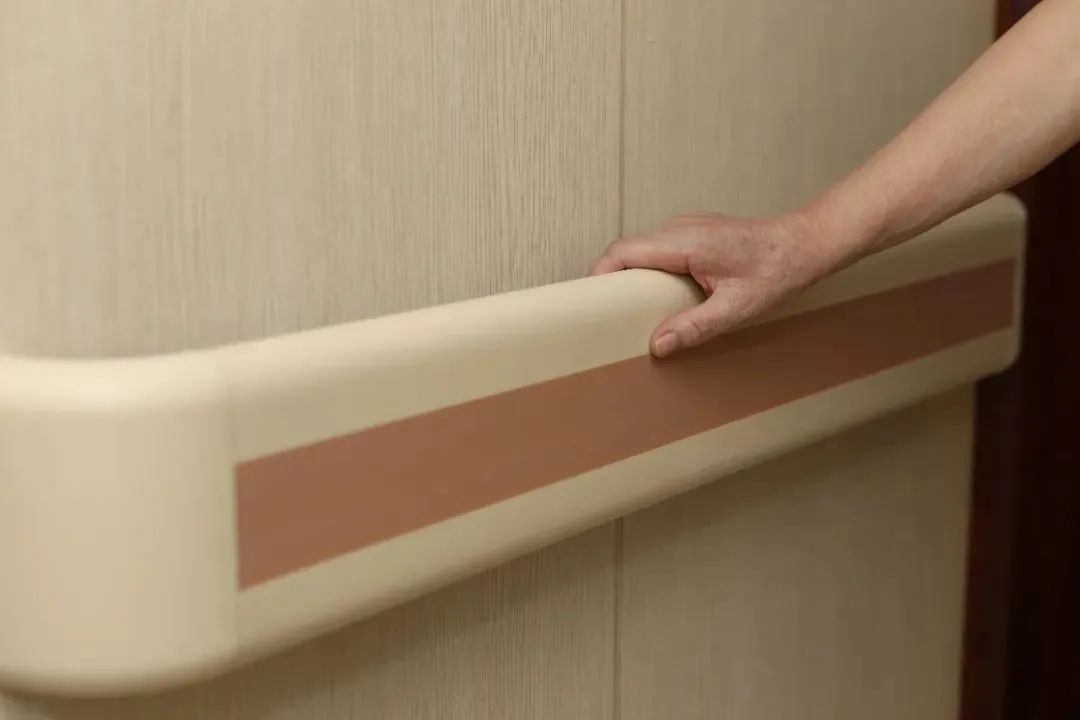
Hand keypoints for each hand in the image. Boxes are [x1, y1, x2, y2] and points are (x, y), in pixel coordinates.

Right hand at [589, 212, 842, 357]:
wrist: (804, 244)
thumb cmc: (777, 271)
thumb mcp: (736, 308)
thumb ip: (695, 326)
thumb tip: (658, 345)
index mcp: (685, 243)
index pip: (624, 251)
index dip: (600, 275)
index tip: (591, 303)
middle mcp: (679, 229)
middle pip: (626, 250)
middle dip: (610, 280)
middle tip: (606, 315)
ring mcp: (685, 228)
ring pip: (640, 249)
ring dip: (630, 277)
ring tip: (629, 311)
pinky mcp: (692, 233)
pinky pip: (656, 250)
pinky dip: (647, 272)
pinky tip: (658, 298)